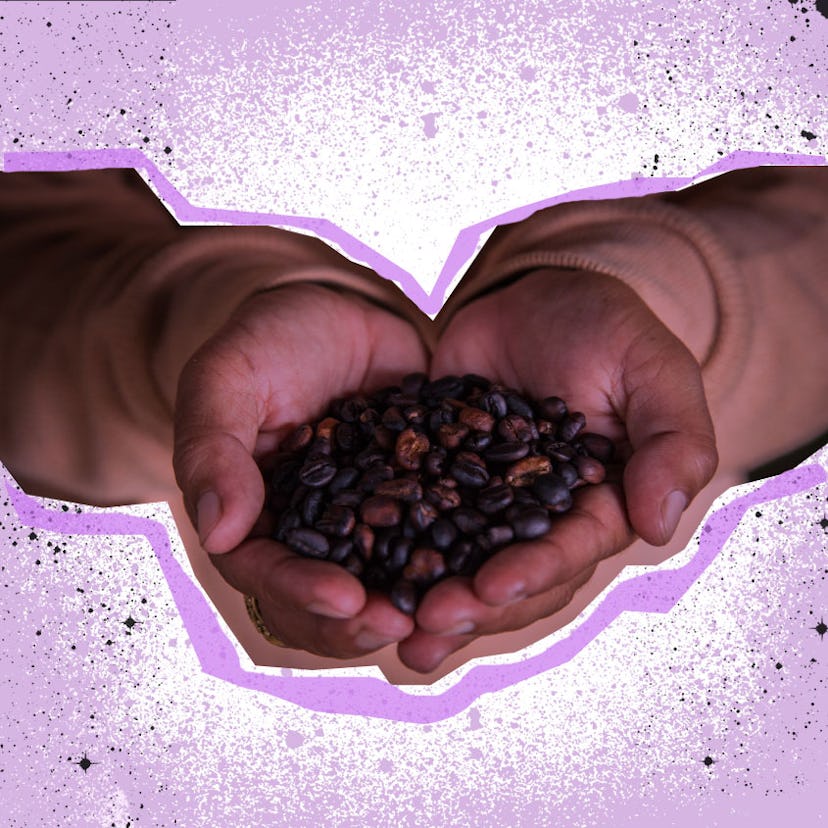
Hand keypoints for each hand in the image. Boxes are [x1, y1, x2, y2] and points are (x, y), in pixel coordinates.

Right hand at [173, 283, 426, 657]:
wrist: (337, 313)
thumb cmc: (268, 342)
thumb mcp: (227, 380)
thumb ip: (212, 451)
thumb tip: (217, 534)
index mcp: (252, 517)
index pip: (265, 572)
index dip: (300, 593)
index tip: (345, 600)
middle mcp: (310, 532)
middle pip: (324, 601)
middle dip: (360, 622)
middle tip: (404, 624)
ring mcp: (366, 521)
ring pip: (381, 584)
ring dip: (411, 604)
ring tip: (449, 610)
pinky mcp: (414, 499)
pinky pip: (434, 537)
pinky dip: (457, 557)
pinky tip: (489, 564)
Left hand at [397, 268, 717, 672]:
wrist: (536, 297)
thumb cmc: (607, 330)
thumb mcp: (654, 372)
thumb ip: (672, 443)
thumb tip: (660, 524)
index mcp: (598, 504)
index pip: (571, 549)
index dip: (533, 572)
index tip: (492, 586)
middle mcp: (539, 516)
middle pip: (509, 572)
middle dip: (472, 602)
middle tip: (427, 623)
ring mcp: (485, 500)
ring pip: (459, 559)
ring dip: (429, 596)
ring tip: (392, 629)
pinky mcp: (439, 475)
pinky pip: (414, 514)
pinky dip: (391, 545)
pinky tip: (360, 575)